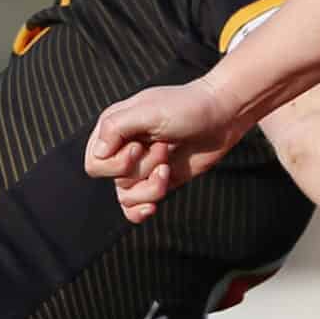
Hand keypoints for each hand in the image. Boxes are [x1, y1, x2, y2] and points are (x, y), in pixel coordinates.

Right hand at [85, 79, 243, 222]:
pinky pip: (136, 207)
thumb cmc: (187, 106)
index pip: (96, 163)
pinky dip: (140, 211)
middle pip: (114, 180)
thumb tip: (99, 154)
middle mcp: (123, 150)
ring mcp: (142, 168)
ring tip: (169, 166)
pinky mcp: (159, 181)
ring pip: (127, 196)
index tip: (139, 146)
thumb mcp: (149, 110)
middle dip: (142, 168)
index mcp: (114, 129)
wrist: (223, 115)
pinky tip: (152, 207)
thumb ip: (117, 127)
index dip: (116, 162)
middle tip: (165, 147)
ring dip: (152, 186)